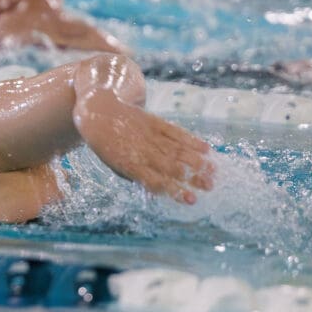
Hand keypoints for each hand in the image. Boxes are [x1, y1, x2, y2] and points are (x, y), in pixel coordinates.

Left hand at [74, 90, 214, 203]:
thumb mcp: (116, 165)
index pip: (157, 182)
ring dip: (197, 161)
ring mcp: (150, 135)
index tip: (192, 200)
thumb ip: (137, 176)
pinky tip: (206, 148)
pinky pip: (176, 132)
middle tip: (210, 186)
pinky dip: (191, 140)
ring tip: (213, 171)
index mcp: (131, 165)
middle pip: (172, 167)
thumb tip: (158, 191)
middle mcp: (142, 151)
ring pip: (178, 150)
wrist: (97, 111)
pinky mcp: (154, 121)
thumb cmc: (107, 144)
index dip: (176, 191)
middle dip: (193, 177)